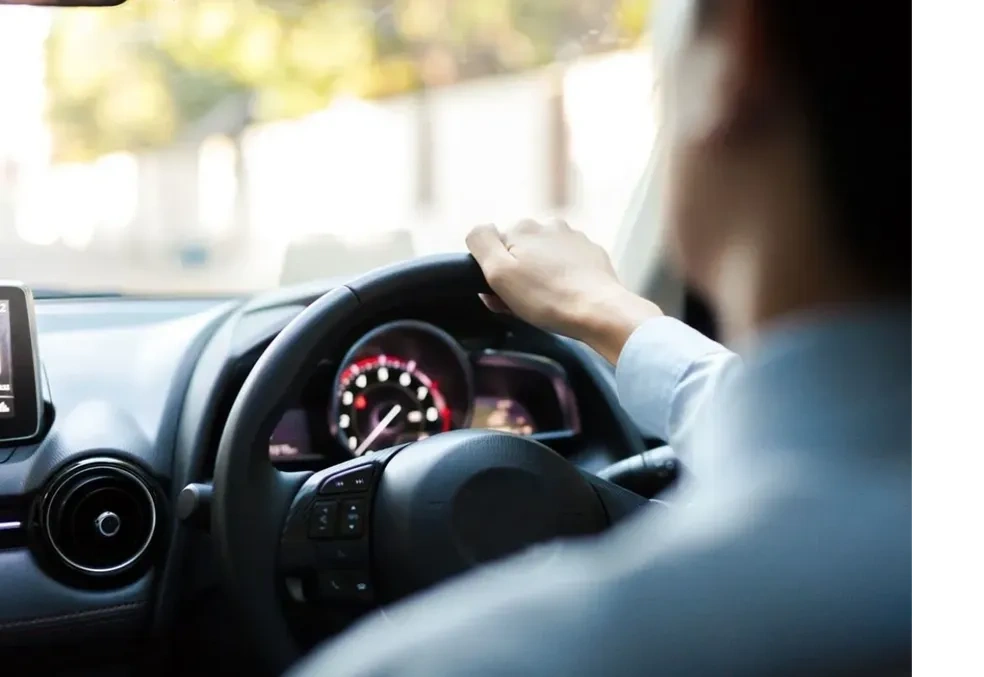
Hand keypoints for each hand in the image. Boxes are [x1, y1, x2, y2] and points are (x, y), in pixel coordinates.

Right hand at [466, 219, 662, 363]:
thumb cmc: (547, 298)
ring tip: (548, 303)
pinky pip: (568, 265)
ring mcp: (575, 238)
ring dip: (540, 277)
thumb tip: (479, 229)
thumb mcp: (499, 273)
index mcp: (523, 227)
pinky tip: (567, 298)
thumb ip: (481, 243)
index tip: (504, 294)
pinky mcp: (593, 254)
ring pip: (544, 258)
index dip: (495, 273)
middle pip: (521, 252)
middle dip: (518, 275)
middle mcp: (549, 225)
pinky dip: (563, 279)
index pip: (494, 248)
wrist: (600, 312)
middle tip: (524, 304)